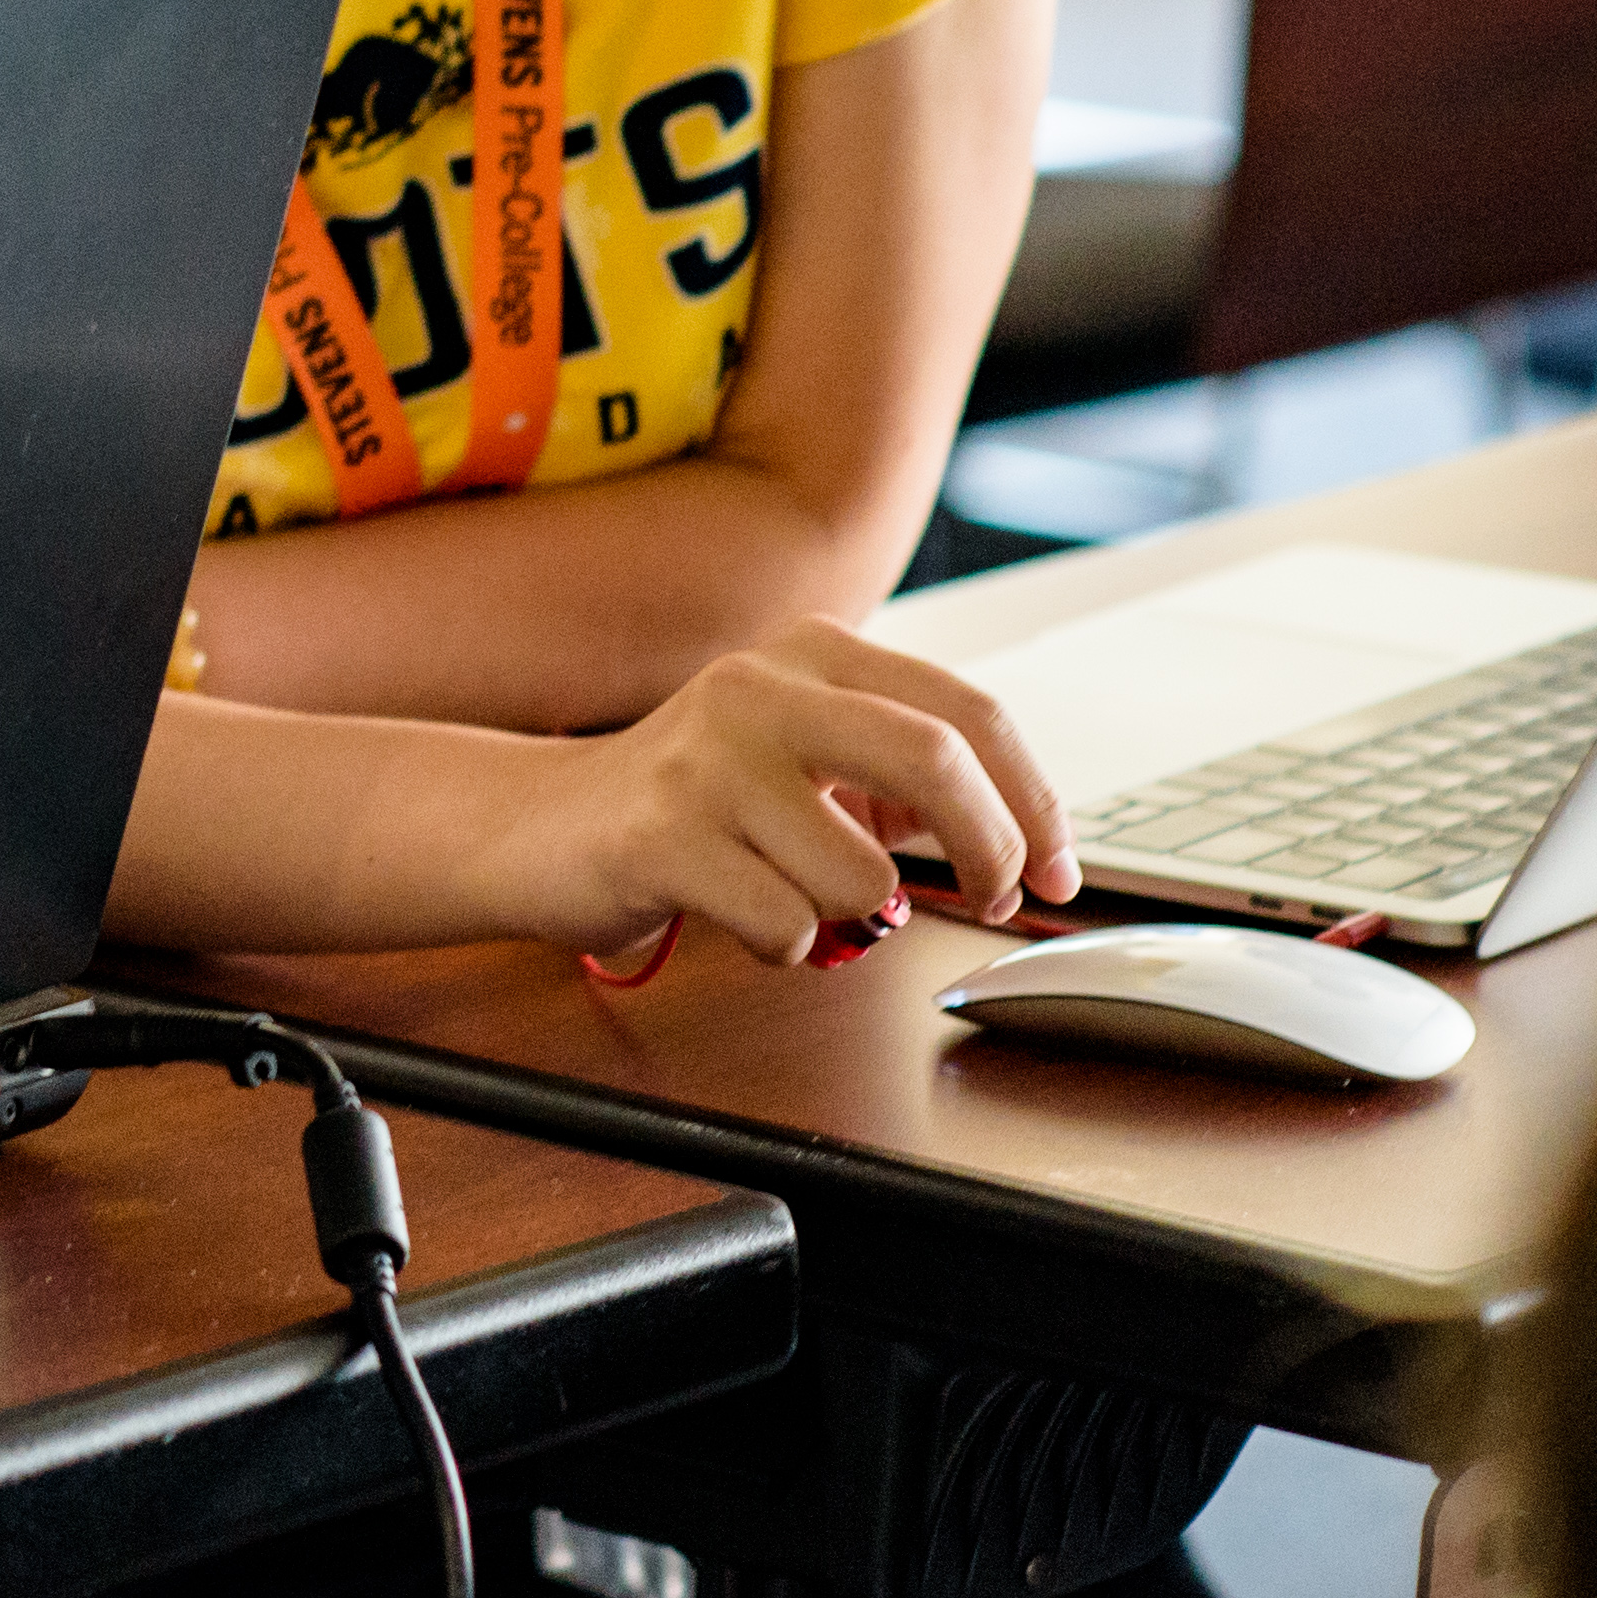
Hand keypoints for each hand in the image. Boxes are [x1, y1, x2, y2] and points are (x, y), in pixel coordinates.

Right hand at [516, 620, 1077, 967]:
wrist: (540, 825)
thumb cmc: (694, 802)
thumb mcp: (807, 756)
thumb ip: (904, 776)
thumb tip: (1025, 840)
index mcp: (812, 652)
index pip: (968, 712)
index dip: (1035, 801)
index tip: (1056, 868)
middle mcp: (760, 686)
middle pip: (935, 760)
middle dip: (991, 849)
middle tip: (996, 898)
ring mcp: (706, 757)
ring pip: (863, 877)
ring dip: (853, 918)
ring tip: (796, 896)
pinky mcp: (662, 835)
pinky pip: (787, 925)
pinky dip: (784, 945)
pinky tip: (739, 913)